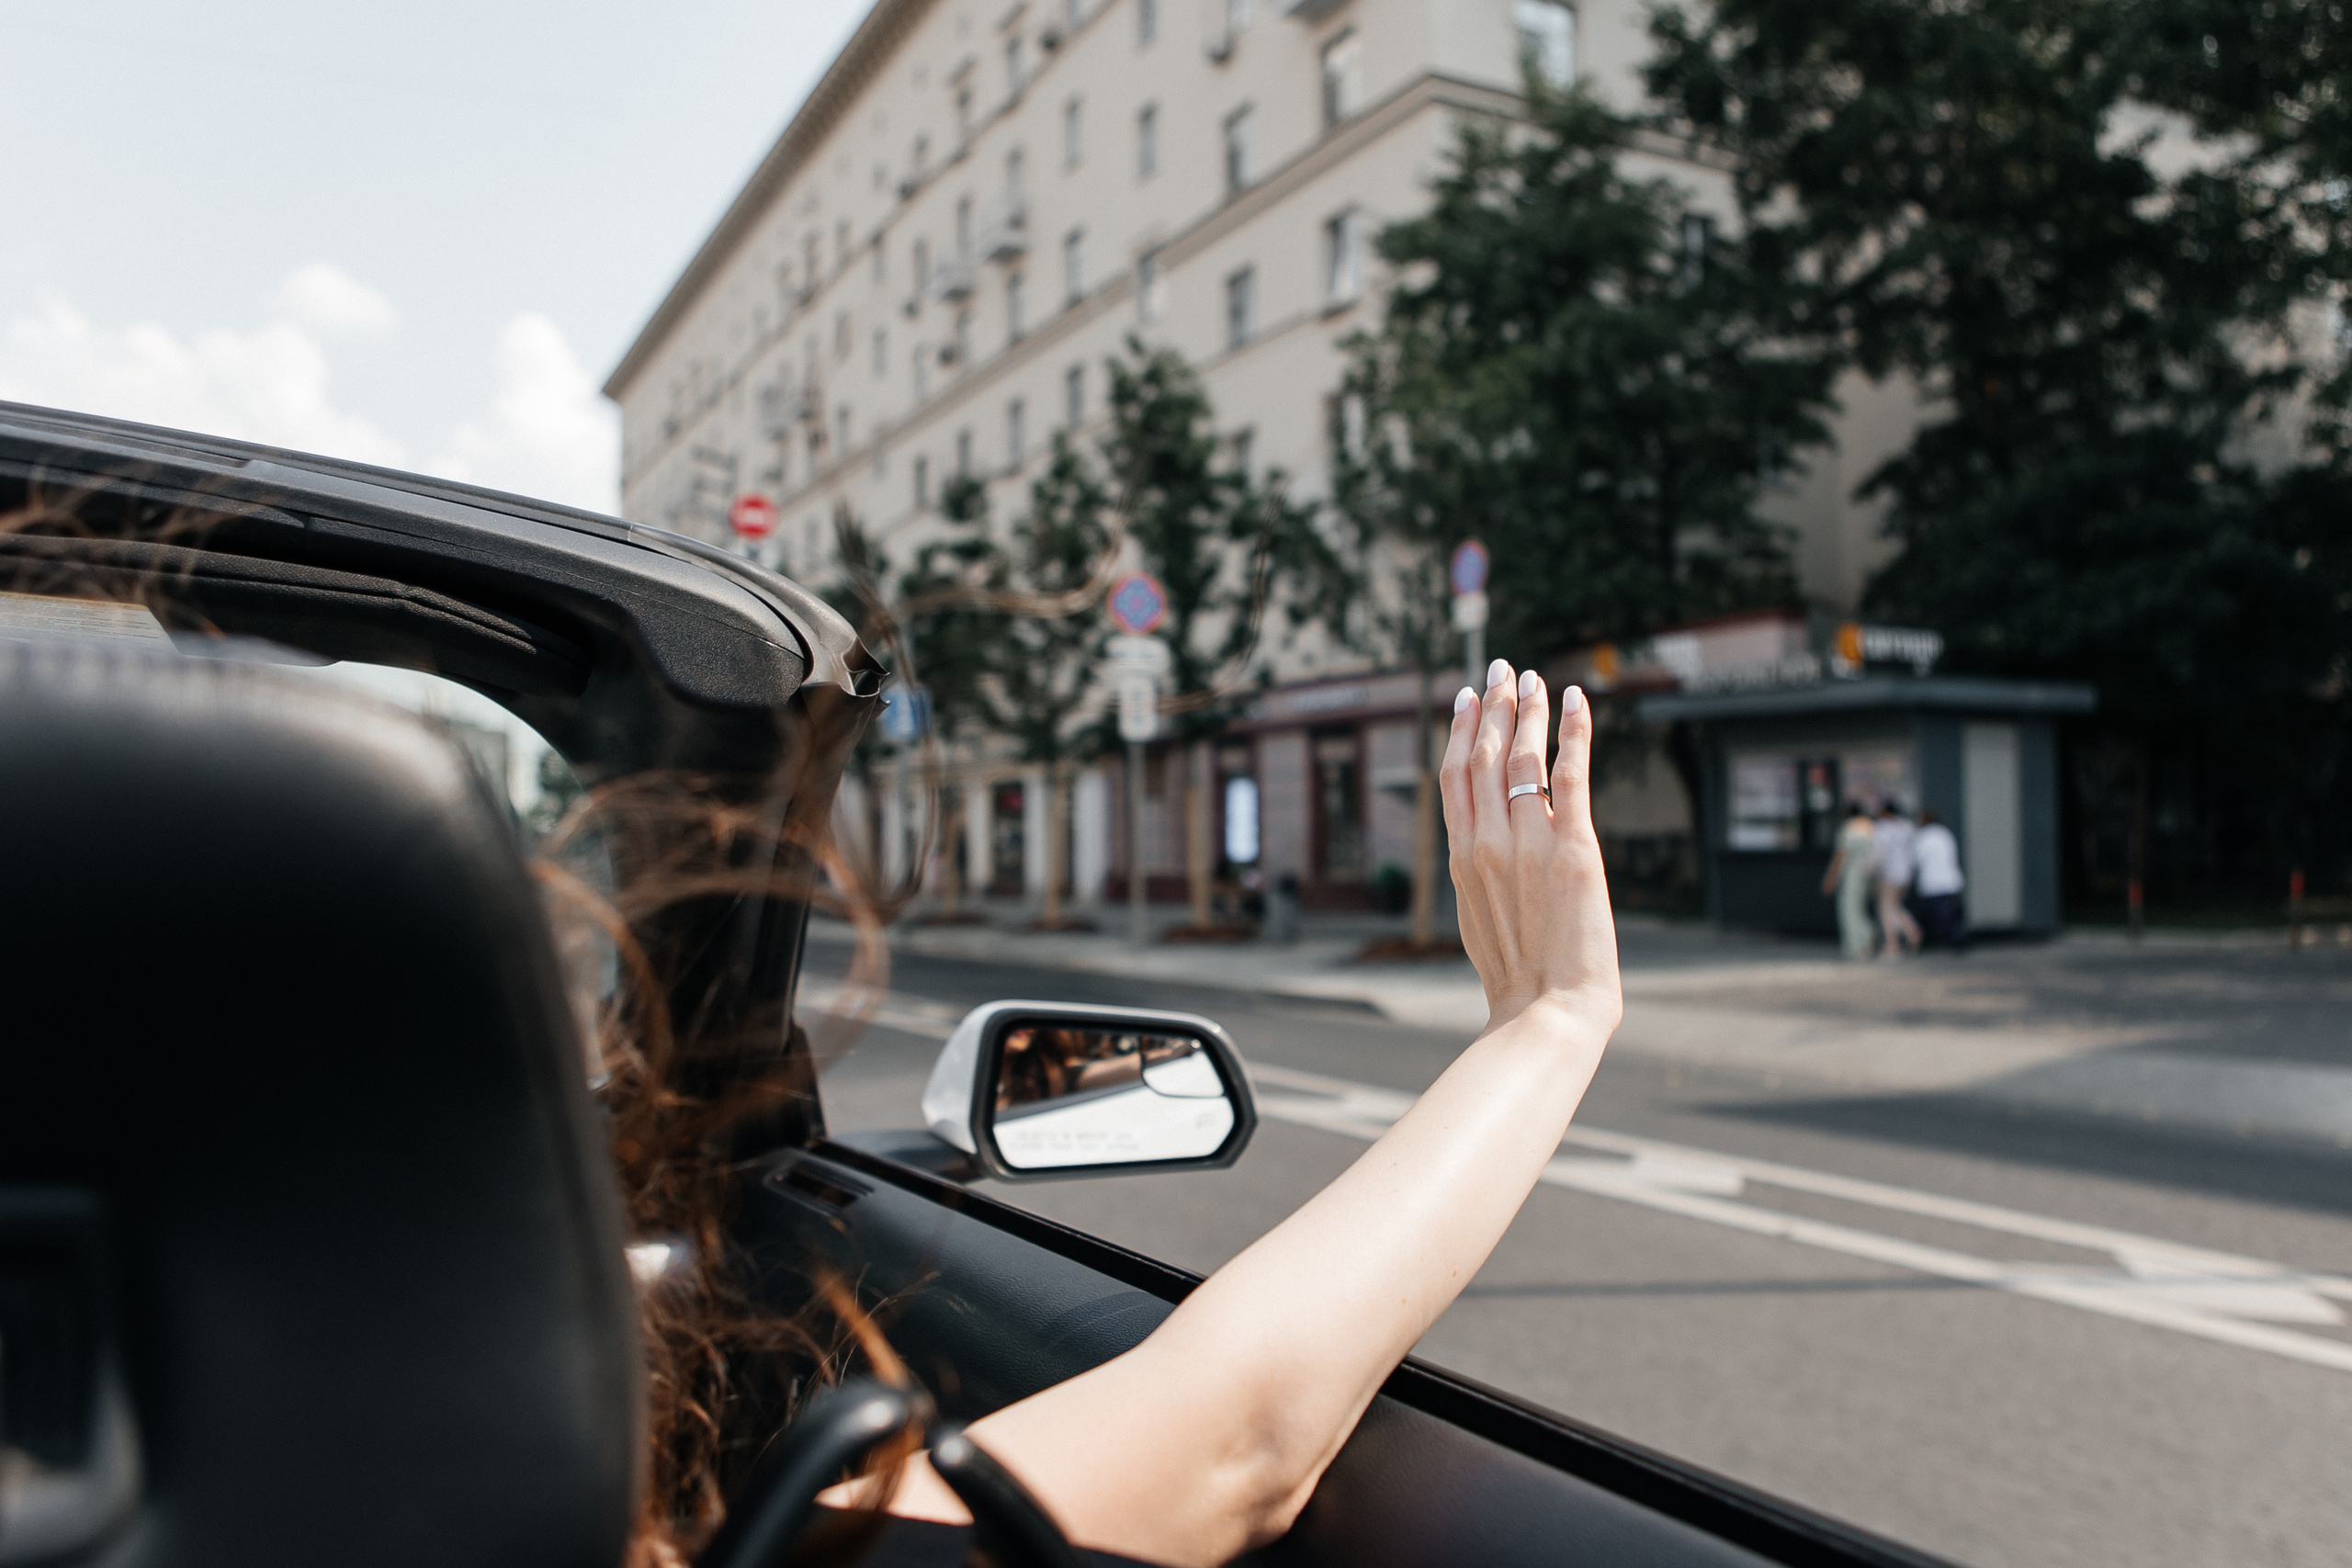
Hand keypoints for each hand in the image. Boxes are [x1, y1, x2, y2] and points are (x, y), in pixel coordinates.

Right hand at [1438, 660, 1621, 1040]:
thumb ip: (1479, 878)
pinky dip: (1573, 731)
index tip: (1468, 699)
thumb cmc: (1518, 981)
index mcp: (1463, 858)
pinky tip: (1576, 699)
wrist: (1547, 1010)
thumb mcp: (1479, 921)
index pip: (1454, 777)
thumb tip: (1480, 857)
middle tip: (1502, 669)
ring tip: (1535, 677)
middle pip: (1485, 755)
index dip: (1460, 731)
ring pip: (1523, 757)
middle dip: (1494, 705)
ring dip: (1529, 710)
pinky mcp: (1572, 848)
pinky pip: (1571, 775)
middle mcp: (1488, 842)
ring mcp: (1528, 843)